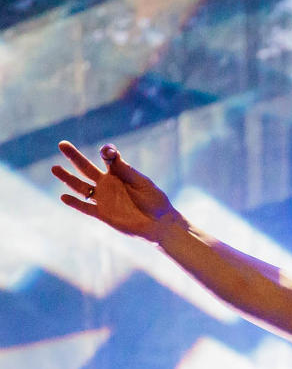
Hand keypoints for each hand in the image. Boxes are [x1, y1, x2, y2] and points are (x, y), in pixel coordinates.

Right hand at [51, 141, 178, 241]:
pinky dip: (75, 203)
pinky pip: (86, 208)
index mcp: (118, 174)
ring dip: (68, 178)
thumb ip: (125, 170)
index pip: (108, 159)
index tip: (107, 151)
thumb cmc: (154, 200)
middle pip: (86, 169)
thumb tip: (110, 153)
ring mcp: (103, 199)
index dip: (107, 153)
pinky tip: (64, 196)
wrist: (159, 224)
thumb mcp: (141, 183)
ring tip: (55, 168)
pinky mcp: (103, 214)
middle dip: (74, 157)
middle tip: (62, 144)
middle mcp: (108, 184)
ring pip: (81, 187)